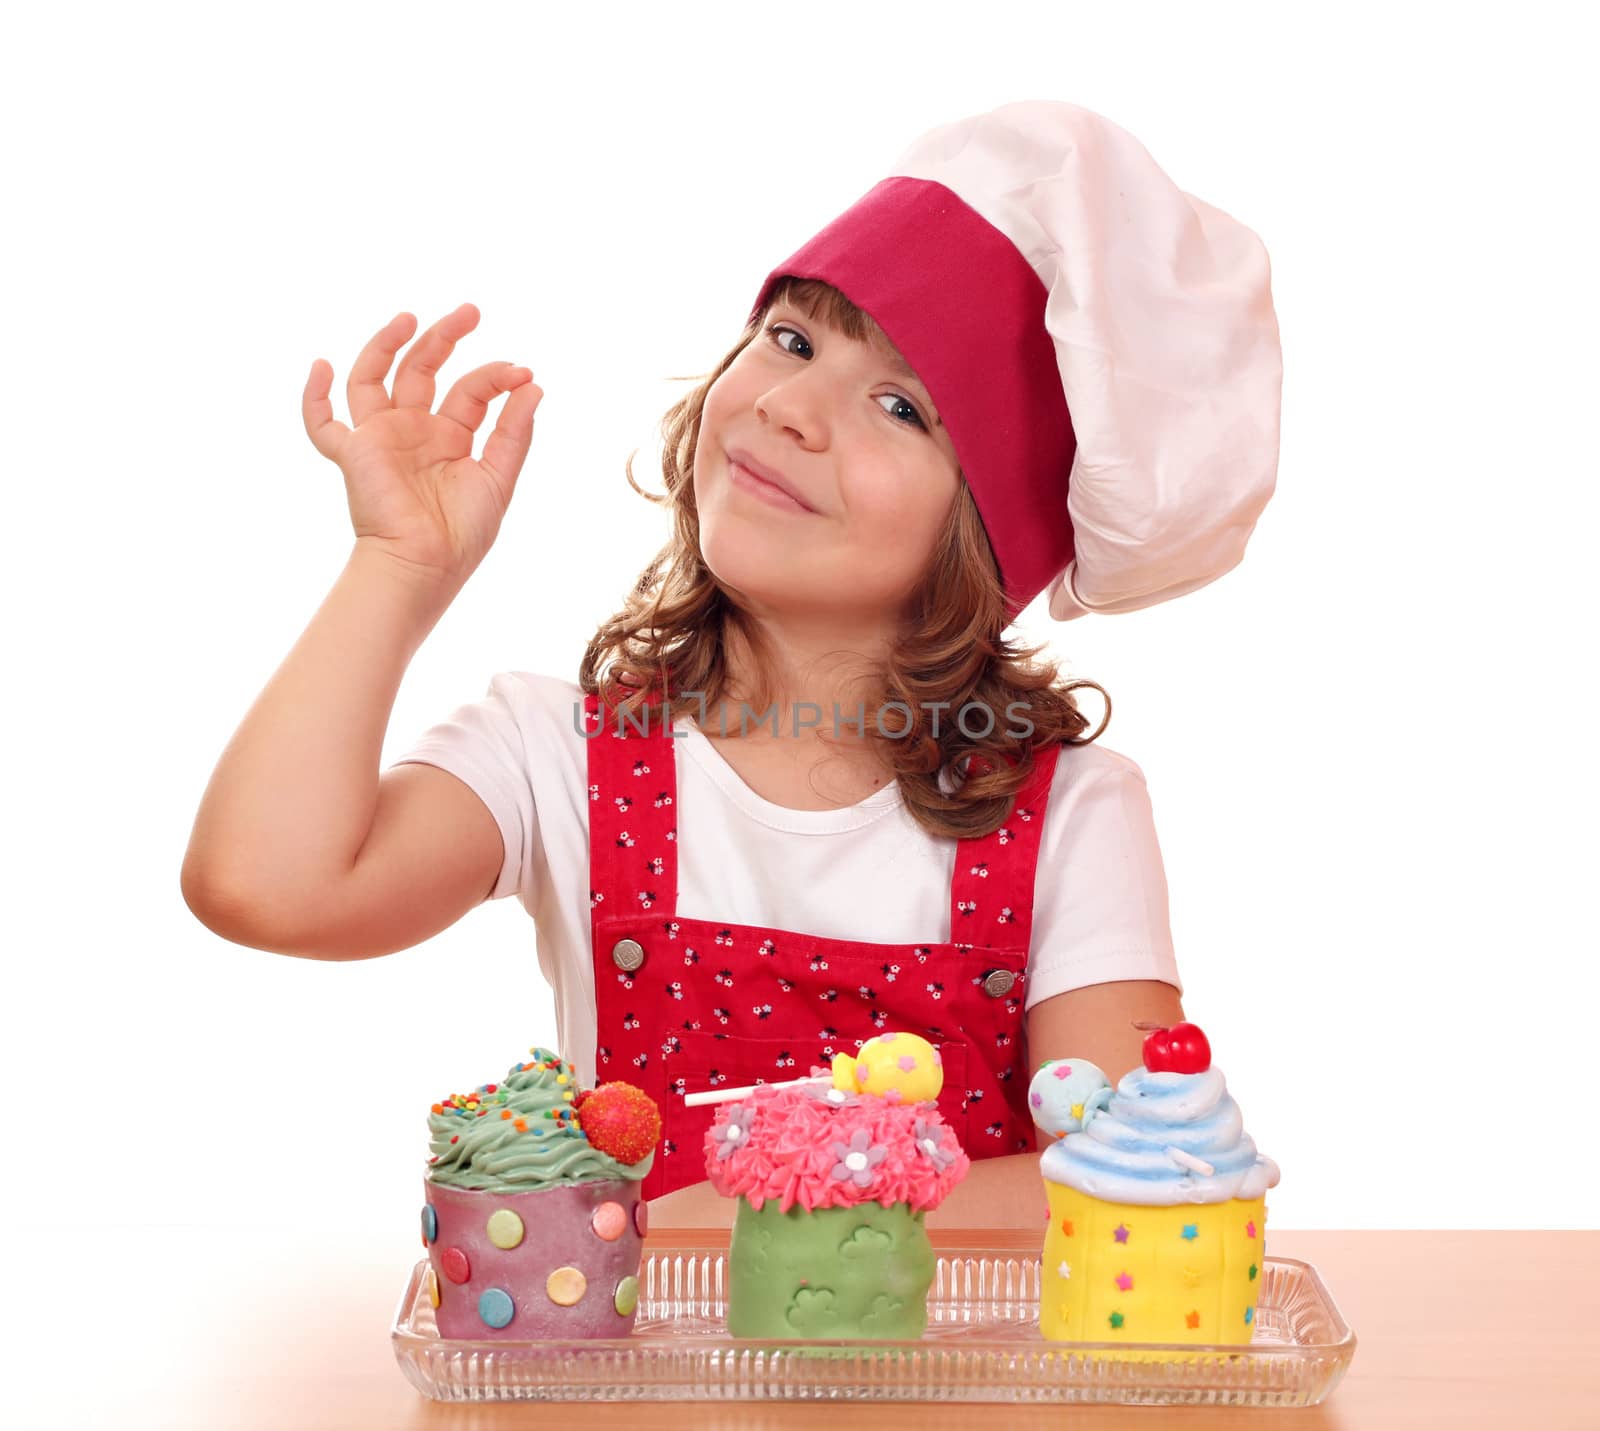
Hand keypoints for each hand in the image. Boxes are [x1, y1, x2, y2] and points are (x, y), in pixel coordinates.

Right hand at [302, 304, 541, 591]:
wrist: (424, 565)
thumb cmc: (462, 534)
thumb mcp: (499, 477)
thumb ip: (514, 431)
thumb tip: (534, 384)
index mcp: (450, 437)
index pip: (470, 390)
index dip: (495, 376)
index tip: (522, 372)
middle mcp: (414, 430)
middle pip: (422, 369)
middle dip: (444, 338)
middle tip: (471, 312)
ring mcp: (381, 438)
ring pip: (374, 377)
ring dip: (387, 344)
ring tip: (411, 317)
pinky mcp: (353, 453)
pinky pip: (323, 424)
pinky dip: (314, 396)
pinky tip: (322, 365)